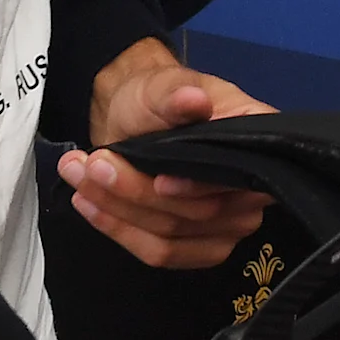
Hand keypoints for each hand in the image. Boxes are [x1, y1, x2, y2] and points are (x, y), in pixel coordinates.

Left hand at [63, 39, 276, 268]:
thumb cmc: (157, 98)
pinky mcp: (201, 246)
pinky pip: (162, 254)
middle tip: (90, 166)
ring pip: (174, 236)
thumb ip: (176, 96)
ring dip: (120, 212)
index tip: (158, 180)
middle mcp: (255, 189)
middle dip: (138, 193)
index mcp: (259, 141)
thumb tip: (195, 101)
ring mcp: (231, 223)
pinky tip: (91, 207)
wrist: (134, 118)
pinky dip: (121, 232)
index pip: (240, 179)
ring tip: (79, 179)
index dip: (199, 187)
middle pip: (201, 213)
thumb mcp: (163, 85)